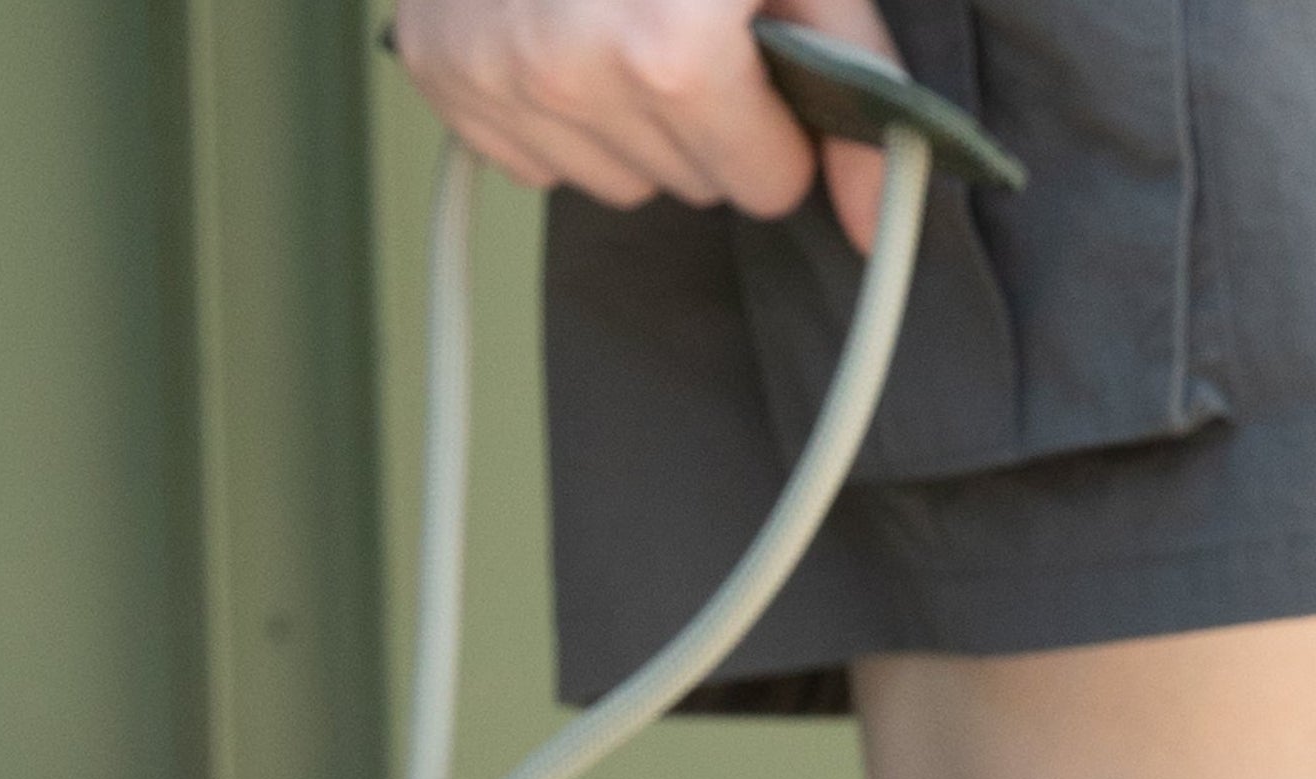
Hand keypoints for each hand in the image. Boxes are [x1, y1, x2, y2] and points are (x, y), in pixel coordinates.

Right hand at [393, 0, 899, 254]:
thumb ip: (856, 71)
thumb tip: (876, 221)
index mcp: (669, 51)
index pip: (769, 184)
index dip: (774, 117)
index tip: (754, 50)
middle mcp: (571, 75)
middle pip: (696, 185)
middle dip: (706, 116)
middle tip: (680, 15)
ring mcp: (494, 77)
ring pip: (617, 181)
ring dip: (630, 115)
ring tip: (614, 12)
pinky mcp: (439, 73)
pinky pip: (536, 157)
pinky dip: (555, 104)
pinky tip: (555, 21)